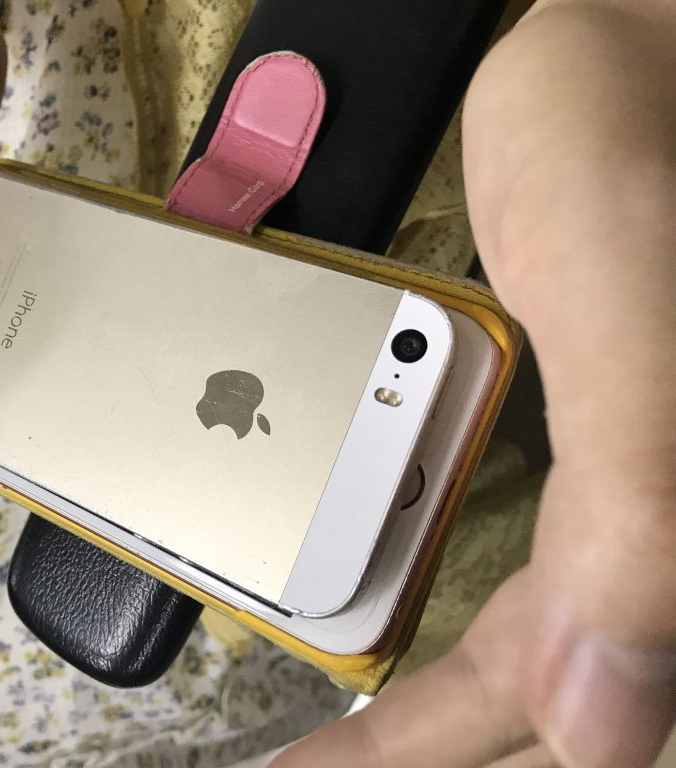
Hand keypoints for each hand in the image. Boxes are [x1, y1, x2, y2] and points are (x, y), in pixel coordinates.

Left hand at [276, 1, 675, 765]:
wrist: (637, 41)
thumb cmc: (641, 137)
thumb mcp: (638, 317)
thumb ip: (645, 520)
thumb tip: (609, 725)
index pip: (596, 703)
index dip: (444, 751)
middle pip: (573, 689)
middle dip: (444, 741)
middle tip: (317, 763)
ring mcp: (652, 489)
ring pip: (556, 641)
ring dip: (455, 700)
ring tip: (359, 731)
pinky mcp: (615, 450)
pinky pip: (544, 562)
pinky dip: (475, 612)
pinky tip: (412, 621)